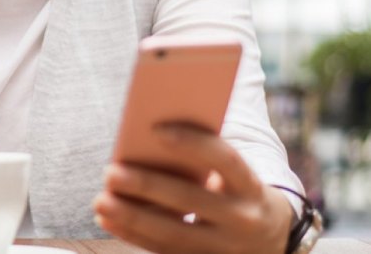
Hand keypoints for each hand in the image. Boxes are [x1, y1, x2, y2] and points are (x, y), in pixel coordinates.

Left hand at [93, 125, 292, 253]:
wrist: (269, 238)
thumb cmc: (236, 190)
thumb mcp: (234, 173)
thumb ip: (204, 156)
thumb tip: (151, 136)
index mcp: (250, 185)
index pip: (224, 159)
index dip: (193, 143)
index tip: (155, 129)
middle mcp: (241, 218)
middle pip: (190, 200)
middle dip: (147, 186)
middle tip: (110, 173)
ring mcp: (223, 247)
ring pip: (173, 234)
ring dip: (132, 217)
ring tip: (101, 201)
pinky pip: (164, 251)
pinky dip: (134, 235)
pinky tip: (109, 220)